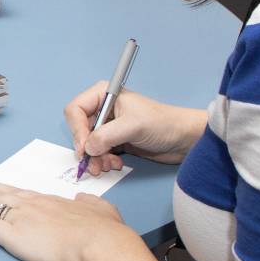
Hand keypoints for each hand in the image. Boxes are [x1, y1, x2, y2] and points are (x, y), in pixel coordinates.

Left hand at [0, 179, 145, 260]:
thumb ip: (90, 203)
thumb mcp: (102, 210)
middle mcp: (32, 206)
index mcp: (51, 202)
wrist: (100, 246)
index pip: (19, 193)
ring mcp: (20, 219)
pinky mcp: (12, 236)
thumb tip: (84, 198)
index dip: (1, 188)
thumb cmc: (105, 233)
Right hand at [64, 84, 205, 175]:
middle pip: (79, 129)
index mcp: (104, 95)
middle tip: (94, 164)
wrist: (184, 139)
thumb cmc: (163, 124)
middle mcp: (103, 109)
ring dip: (95, 158)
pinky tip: (116, 164)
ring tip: (109, 165)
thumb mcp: (133, 126)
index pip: (75, 110)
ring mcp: (108, 126)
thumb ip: (107, 135)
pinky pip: (98, 152)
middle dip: (87, 148)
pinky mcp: (115, 141)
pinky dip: (103, 161)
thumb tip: (87, 149)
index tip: (85, 148)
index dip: (77, 130)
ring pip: (88, 144)